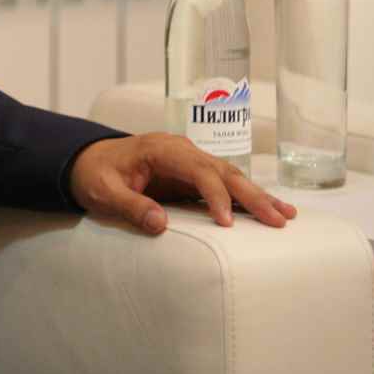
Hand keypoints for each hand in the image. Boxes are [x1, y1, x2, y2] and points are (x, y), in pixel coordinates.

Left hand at [69, 134, 297, 233]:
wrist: (87, 161)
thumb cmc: (95, 173)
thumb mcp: (103, 191)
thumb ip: (130, 205)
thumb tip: (159, 223)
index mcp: (161, 149)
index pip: (197, 169)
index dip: (214, 195)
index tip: (226, 222)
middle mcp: (182, 151)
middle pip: (223, 171)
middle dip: (252, 195)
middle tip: (278, 220)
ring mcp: (190, 161)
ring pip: (230, 176)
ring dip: (257, 196)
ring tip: (286, 216)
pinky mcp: (193, 176)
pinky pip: (224, 185)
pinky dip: (246, 197)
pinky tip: (270, 210)